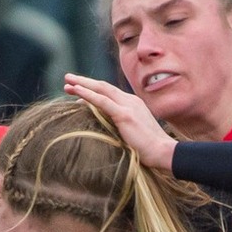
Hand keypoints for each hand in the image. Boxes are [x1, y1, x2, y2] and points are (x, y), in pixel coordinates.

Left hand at [62, 73, 177, 171]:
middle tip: (68, 79)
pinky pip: (102, 101)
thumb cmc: (150, 150)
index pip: (110, 93)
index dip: (93, 90)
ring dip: (82, 85)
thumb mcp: (134, 134)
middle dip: (85, 82)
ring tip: (67, 83)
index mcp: (133, 104)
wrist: (164, 153)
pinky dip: (87, 94)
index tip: (78, 91)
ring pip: (101, 90)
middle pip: (104, 87)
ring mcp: (128, 106)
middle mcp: (131, 101)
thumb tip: (107, 130)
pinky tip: (76, 90)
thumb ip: (121, 127)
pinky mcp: (125, 115)